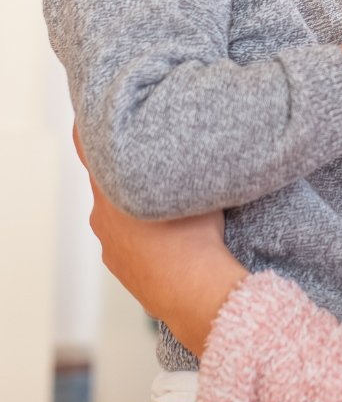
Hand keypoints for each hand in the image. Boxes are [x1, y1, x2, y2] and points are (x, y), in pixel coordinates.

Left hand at [74, 125, 246, 356]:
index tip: (92, 112)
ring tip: (163, 200)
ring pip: (116, 209)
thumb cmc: (195, 234)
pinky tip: (163, 233)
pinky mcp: (116, 262)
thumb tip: (186, 133)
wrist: (192, 288)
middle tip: (152, 156)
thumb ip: (180, 157)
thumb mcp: (192, 180)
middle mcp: (102, 212)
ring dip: (132, 200)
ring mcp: (107, 240)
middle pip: (107, 177)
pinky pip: (123, 235)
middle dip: (125, 165)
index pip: (86, 146)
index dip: (87, 127)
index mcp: (113, 186)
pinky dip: (136, 229)